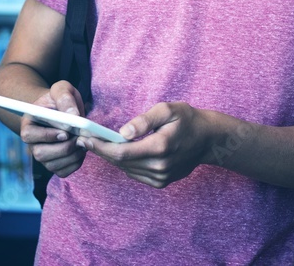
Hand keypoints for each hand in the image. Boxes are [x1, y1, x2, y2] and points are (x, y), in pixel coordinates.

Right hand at [20, 81, 85, 177]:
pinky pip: (63, 172)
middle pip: (40, 154)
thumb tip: (73, 115)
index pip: (29, 135)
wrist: (64, 111)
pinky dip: (75, 163)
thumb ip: (65, 98)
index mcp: (29, 124)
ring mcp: (43, 155)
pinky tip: (81, 150)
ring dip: (72, 155)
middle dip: (63, 148)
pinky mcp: (54, 164)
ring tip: (82, 141)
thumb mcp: (62, 89)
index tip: (65, 132)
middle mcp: (33, 143)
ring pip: (53, 165)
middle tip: (79, 138)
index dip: (47, 136)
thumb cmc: (60, 100)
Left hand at [78, 102, 211, 188]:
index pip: (121, 152)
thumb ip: (144, 121)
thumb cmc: (188, 119)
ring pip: (126, 169)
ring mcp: (161, 177)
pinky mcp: (161, 182)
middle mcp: (159, 167)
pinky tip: (121, 152)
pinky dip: (125, 164)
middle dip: (101, 151)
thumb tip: (122, 133)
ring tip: (99, 144)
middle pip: (120, 162)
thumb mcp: (167, 110)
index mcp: (159, 147)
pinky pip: (136, 174)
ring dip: (112, 158)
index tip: (85, 138)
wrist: (208, 139)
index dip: (100, 147)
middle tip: (85, 139)